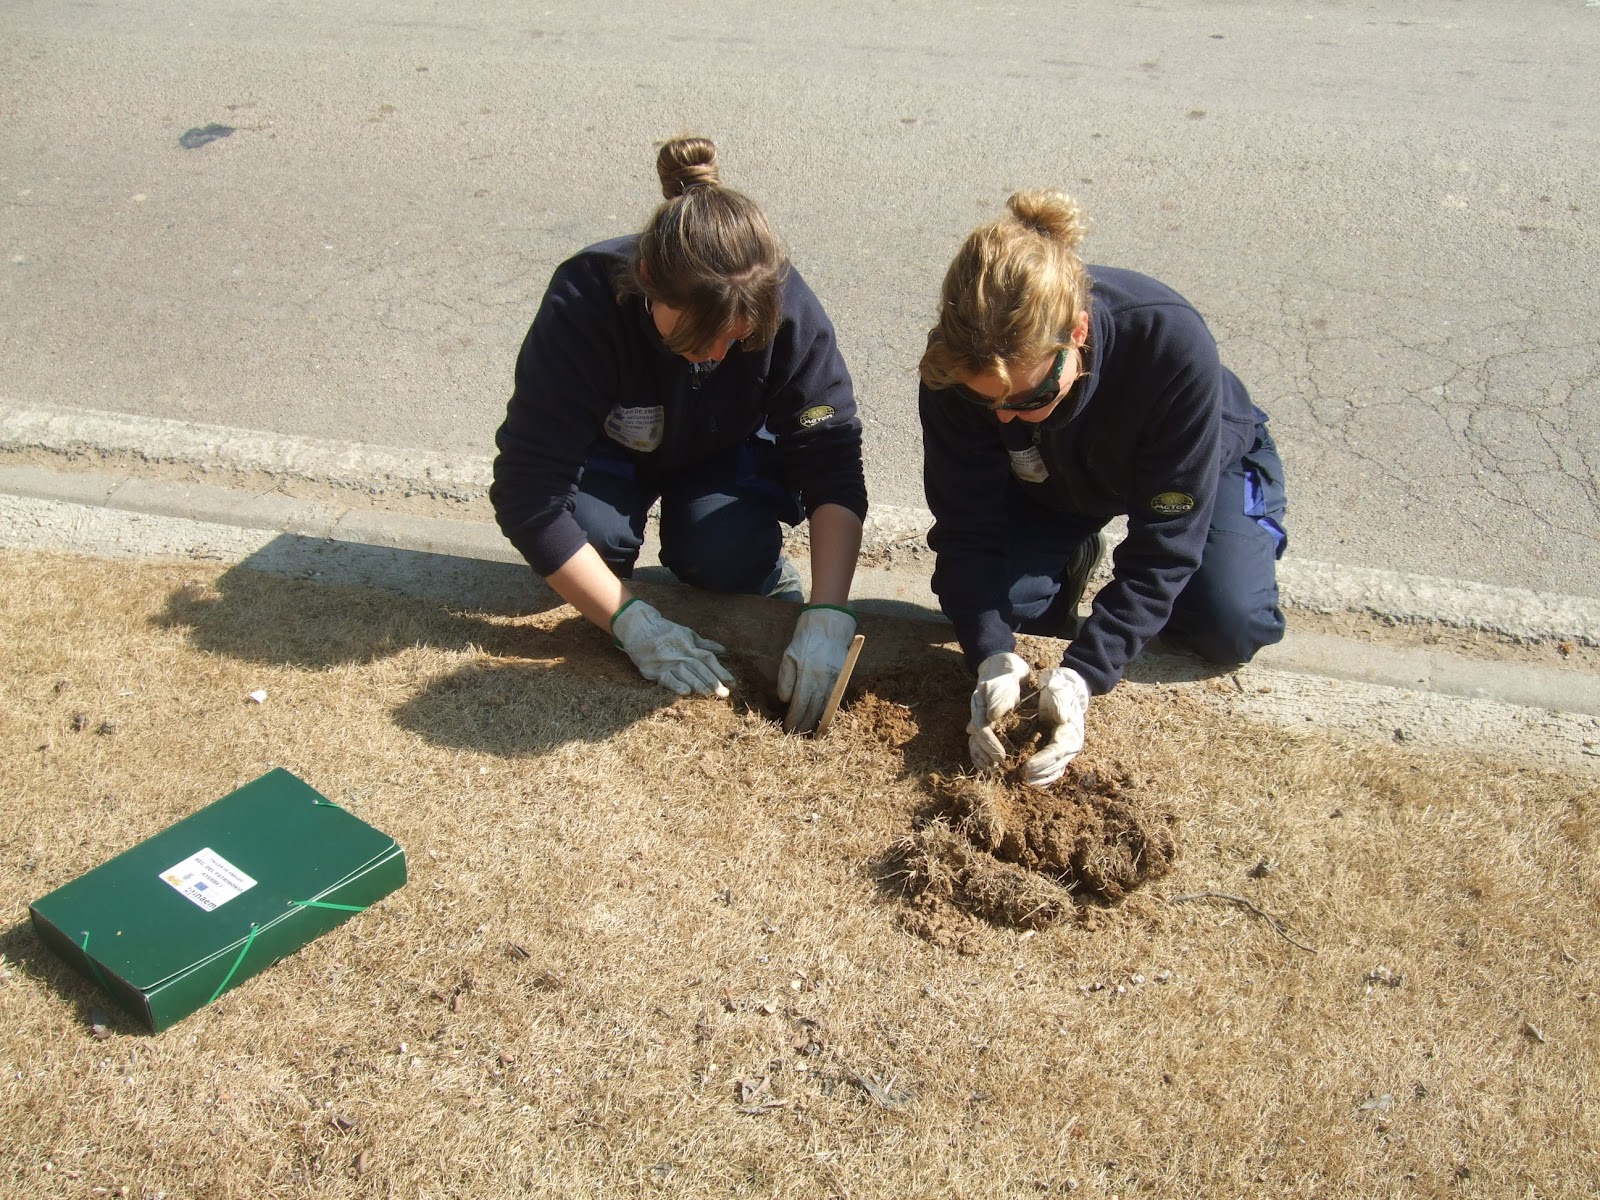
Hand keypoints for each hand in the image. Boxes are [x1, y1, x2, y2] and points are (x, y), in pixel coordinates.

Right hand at [611, 599, 732, 696]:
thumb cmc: (665, 632)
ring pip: (686, 674)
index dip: (721, 671)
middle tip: (724, 694)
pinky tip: (685, 692)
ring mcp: (667, 662)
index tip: (732, 682)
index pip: (709, 659)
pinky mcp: (654, 669)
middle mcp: (681, 654)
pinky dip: (676, 685)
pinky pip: (667, 678)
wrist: (639, 628)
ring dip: (698, 684)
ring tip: (709, 694)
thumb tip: (723, 650)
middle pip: (700, 668)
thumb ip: (705, 644)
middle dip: (713, 681)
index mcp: (690, 646)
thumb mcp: (686, 633)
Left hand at [777, 605, 857, 732]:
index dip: (794, 719)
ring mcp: (835, 679)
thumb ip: (786, 679)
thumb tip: (786, 700)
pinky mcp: (843, 678)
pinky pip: (835, 699)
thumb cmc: (806, 640)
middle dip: (805, 724)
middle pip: (814, 709)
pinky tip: (822, 719)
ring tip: (809, 732)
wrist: (829, 625)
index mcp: (808, 673)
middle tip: (796, 735)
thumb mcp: (789, 655)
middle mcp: (823, 679)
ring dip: (817, 721)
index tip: (788, 728)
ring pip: (826, 707)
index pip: (800, 703)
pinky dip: (828, 711)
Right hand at [966, 652, 1030, 770]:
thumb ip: (1000, 696)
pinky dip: (981, 752)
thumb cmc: (1006, 670)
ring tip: (991, 769)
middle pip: (975, 738)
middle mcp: (977, 712)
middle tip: (998, 767)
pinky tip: (986, 763)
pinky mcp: (986, 720)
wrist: (1001, 663)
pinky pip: (979, 739)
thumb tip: (991, 717)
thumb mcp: (1007, 679)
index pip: (981, 728)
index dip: (990, 744)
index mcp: (980, 703)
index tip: (1001, 756)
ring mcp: (980, 716)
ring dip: (981, 756)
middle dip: (985, 754)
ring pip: (974, 740)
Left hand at [1024, 667, 1089, 786]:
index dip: (1042, 761)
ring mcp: (1067, 749)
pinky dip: (1044, 776)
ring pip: (1056, 770)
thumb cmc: (1060, 691)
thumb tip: (1062, 718)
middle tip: (1021, 776)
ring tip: (1024, 780)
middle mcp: (1072, 744)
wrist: (1069, 689)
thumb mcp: (1059, 693)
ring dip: (1041, 777)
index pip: (1057, 752)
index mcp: (1071, 732)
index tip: (1027, 767)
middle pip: (1056, 765)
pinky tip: (1032, 780)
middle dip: (1039, 772)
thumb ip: (1060, 704)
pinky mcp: (1061, 751)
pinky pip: (1054, 769)